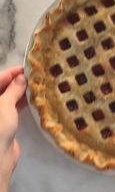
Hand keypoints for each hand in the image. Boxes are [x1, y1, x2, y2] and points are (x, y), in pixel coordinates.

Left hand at [0, 66, 26, 191]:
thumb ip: (14, 90)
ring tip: (35, 84)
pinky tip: (33, 98)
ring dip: (19, 92)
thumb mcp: (5, 105)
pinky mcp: (5, 124)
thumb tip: (22, 77)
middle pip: (2, 89)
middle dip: (15, 82)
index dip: (10, 73)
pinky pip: (13, 108)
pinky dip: (21, 103)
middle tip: (33, 75)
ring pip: (8, 98)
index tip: (25, 68)